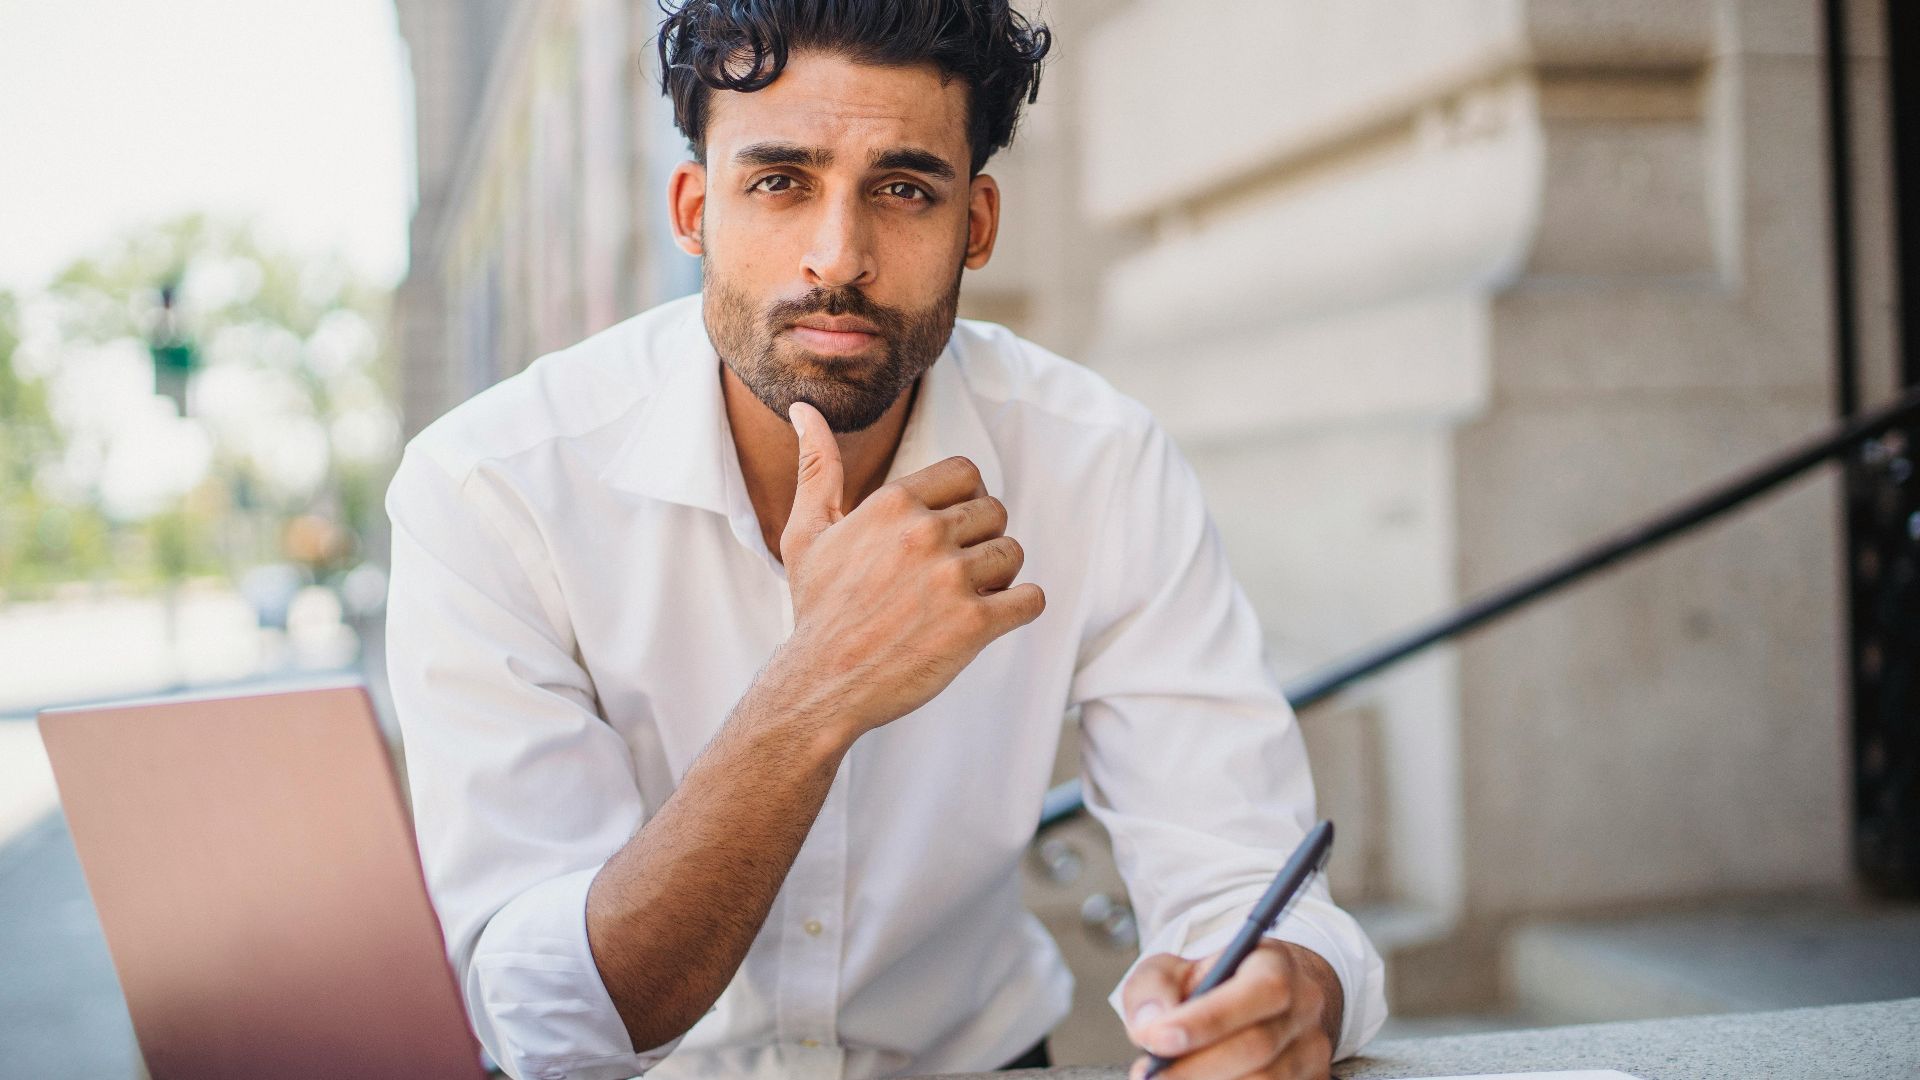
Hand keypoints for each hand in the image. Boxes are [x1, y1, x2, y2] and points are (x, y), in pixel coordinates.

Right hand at [768, 401, 1045, 738]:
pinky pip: (1031, 600)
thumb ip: (817, 467)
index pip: (967, 473)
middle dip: (981, 541)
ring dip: (999, 577)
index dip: (964, 502)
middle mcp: (924, 533)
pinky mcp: (974, 624)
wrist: (820, 684)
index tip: (946, 532)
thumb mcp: (807, 532)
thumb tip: (804, 409)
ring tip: (962, 599)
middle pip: (995, 512)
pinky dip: (1018, 610)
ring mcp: (951, 579)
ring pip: (1014, 554)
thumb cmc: (817, 609)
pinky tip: (988, 621)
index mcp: (893, 504)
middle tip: (951, 574)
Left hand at [1122, 940, 1341, 1079]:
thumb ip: (1153, 989)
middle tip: (1148, 1074)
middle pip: (1258, 1046)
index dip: (1210, 1018)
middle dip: (1197, 1065)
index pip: (1260, 990)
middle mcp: (1304, 1007)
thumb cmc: (1205, 987)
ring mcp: (1311, 1051)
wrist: (1248, 1008)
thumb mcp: (1171, 970)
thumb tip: (1151, 1026)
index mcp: (1276, 964)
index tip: (1157, 1038)